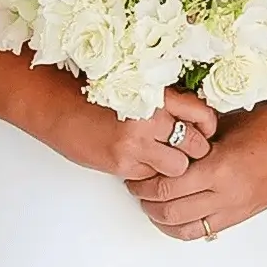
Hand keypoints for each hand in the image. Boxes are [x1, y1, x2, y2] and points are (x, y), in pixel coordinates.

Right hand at [42, 85, 217, 180]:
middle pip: (196, 146)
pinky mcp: (123, 164)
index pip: (202, 114)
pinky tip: (138, 160)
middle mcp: (150, 118)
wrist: (59, 108)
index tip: (206, 130)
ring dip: (174, 166)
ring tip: (162, 157)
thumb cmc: (96, 96)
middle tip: (188, 150)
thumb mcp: (136, 90)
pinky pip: (151, 177)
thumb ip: (164, 103)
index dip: (208, 126)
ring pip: (178, 168)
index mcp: (157, 94)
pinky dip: (149, 172)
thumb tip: (195, 121)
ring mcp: (136, 144)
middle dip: (196, 151)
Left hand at [128, 94, 266, 240]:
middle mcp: (228, 193)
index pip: (168, 185)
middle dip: (148, 202)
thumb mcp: (226, 123)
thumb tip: (165, 144)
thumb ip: (197, 139)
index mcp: (221, 166)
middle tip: (136, 188)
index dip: (146, 183)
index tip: (135, 174)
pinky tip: (178, 214)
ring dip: (163, 219)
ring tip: (153, 204)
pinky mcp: (246, 213)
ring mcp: (238, 207)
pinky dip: (186, 226)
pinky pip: (207, 230)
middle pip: (172, 211)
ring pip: (187, 228)